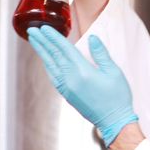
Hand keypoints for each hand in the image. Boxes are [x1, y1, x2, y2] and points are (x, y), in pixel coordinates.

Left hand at [27, 26, 137, 146]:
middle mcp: (71, 79)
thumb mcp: (114, 72)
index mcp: (83, 72)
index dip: (54, 37)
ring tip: (35, 41)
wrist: (114, 121)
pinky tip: (46, 60)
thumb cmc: (117, 97)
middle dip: (42, 42)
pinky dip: (48, 66)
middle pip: (54, 56)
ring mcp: (67, 88)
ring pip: (51, 66)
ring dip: (42, 52)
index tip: (44, 28)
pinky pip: (53, 77)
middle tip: (33, 30)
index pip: (64, 49)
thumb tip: (92, 38)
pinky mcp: (67, 95)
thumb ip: (101, 54)